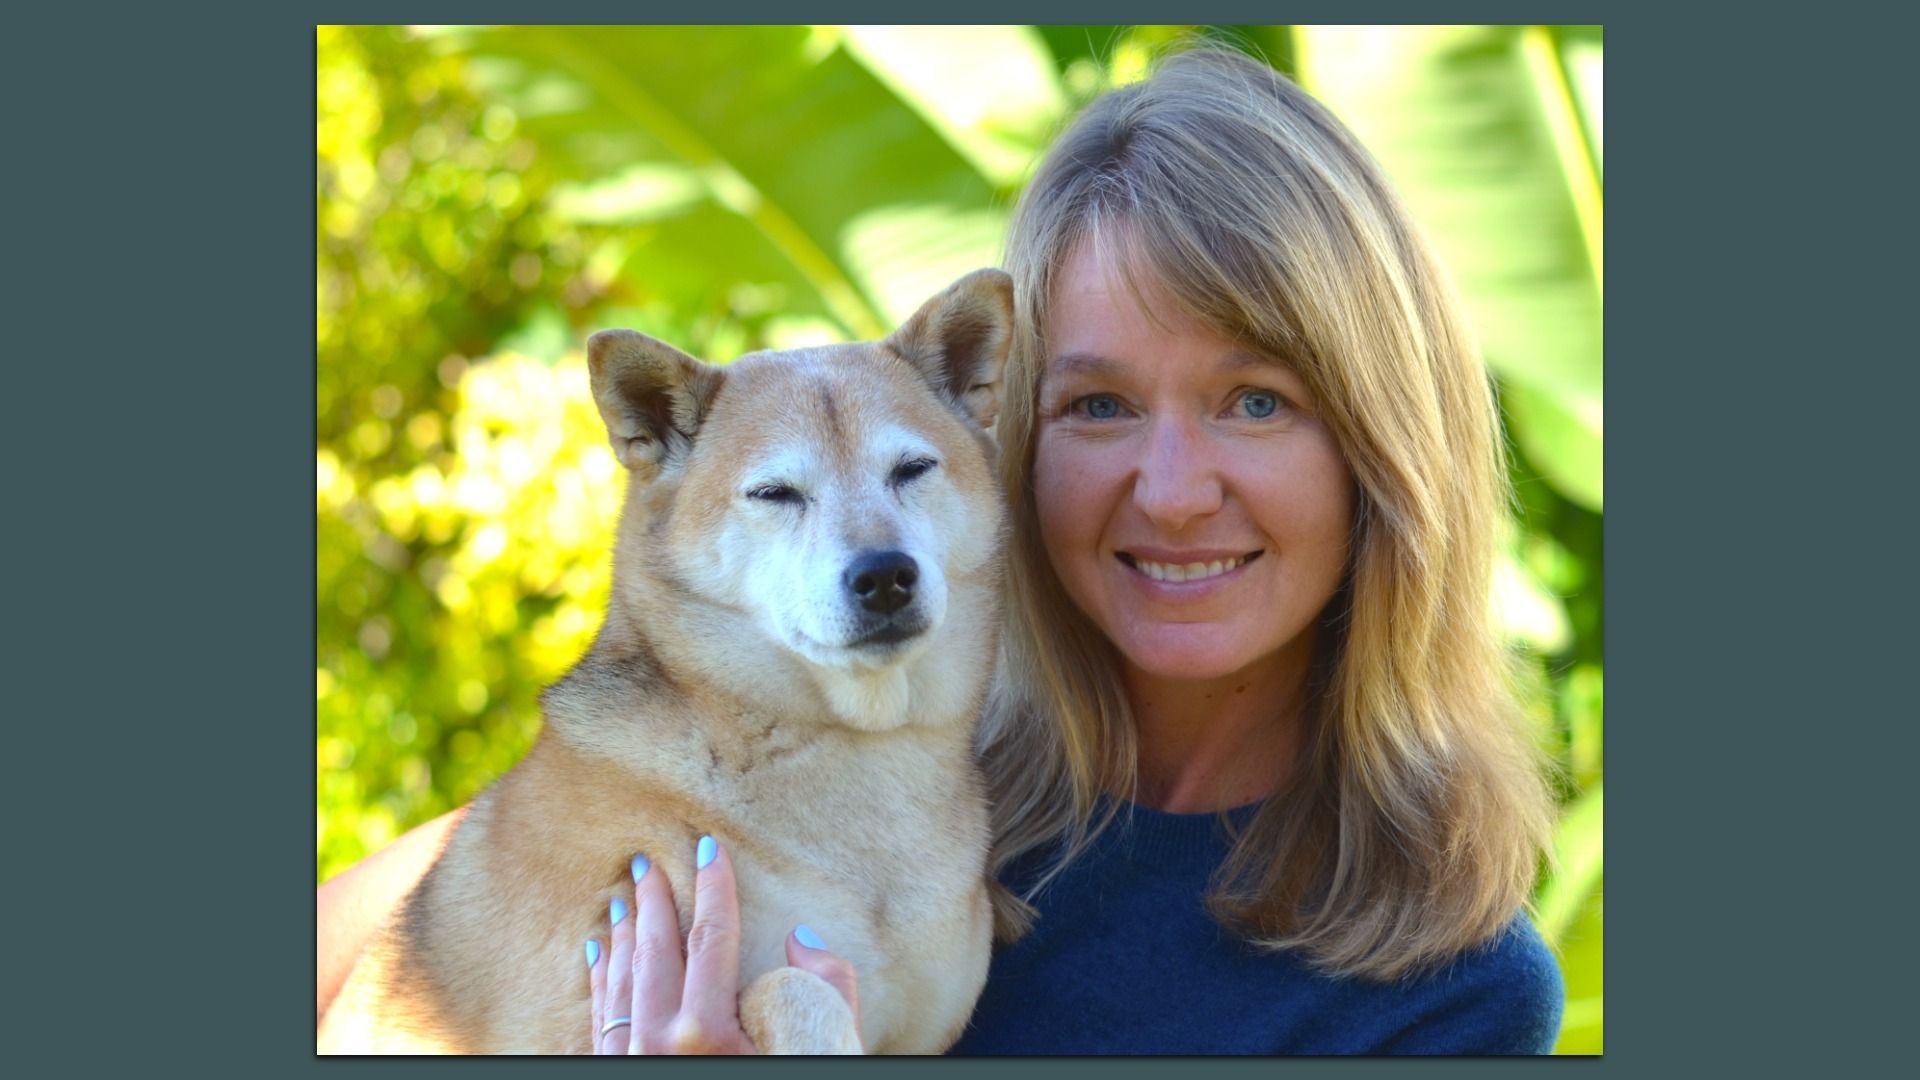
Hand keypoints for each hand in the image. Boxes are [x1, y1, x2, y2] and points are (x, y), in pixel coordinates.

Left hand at [585, 836, 860, 1053]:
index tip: (707, 847)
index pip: (710, 938)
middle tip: (647, 860)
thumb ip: (824, 994)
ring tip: (625, 896)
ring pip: (619, 983)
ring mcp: (629, 1063)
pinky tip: (598, 954)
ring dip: (624, 934)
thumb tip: (803, 940)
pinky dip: (600, 978)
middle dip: (654, 902)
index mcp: (706, 1032)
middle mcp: (658, 1044)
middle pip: (654, 952)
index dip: (713, 888)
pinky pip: (600, 1017)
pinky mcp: (614, 1075)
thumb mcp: (820, 1051)